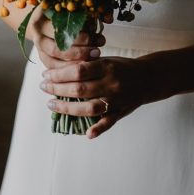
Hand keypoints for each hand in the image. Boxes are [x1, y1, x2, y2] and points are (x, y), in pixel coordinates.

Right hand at [28, 7, 104, 69]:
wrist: (48, 18)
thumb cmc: (67, 10)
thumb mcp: (79, 5)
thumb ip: (94, 10)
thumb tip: (109, 18)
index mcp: (43, 11)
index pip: (61, 23)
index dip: (79, 29)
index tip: (95, 31)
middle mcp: (37, 29)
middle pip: (57, 42)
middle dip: (79, 49)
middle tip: (97, 50)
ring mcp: (38, 44)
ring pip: (54, 57)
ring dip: (75, 60)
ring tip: (93, 58)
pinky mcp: (42, 56)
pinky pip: (53, 66)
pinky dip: (68, 69)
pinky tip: (84, 66)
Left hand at [39, 53, 157, 138]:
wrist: (149, 77)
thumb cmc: (121, 67)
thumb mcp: (106, 60)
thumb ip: (87, 66)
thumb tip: (58, 72)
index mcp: (107, 66)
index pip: (78, 71)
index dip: (59, 74)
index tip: (45, 75)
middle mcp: (112, 83)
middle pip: (80, 89)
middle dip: (58, 89)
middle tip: (44, 88)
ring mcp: (117, 99)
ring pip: (90, 107)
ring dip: (68, 108)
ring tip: (52, 105)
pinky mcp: (122, 112)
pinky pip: (109, 122)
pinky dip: (98, 129)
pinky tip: (86, 134)